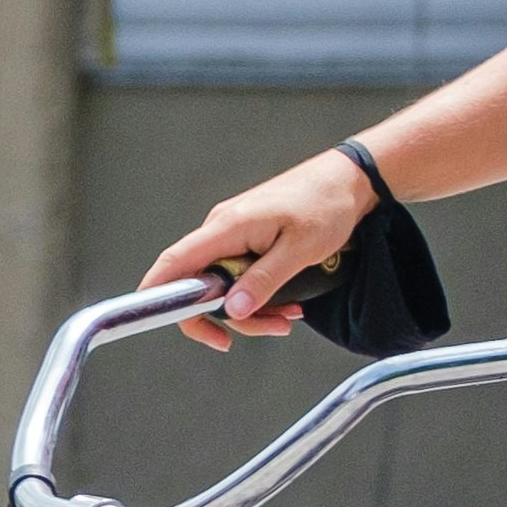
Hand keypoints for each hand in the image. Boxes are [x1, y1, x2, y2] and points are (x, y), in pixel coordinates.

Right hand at [152, 152, 377, 347]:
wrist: (349, 179)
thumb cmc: (326, 203)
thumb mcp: (300, 250)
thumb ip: (264, 281)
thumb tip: (233, 310)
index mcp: (226, 227)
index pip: (173, 264)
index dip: (158, 297)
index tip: (169, 324)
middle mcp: (222, 229)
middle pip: (202, 287)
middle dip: (234, 316)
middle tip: (274, 326)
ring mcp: (234, 235)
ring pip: (226, 287)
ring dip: (255, 309)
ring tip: (291, 315)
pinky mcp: (248, 239)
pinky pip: (241, 276)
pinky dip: (262, 294)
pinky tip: (291, 302)